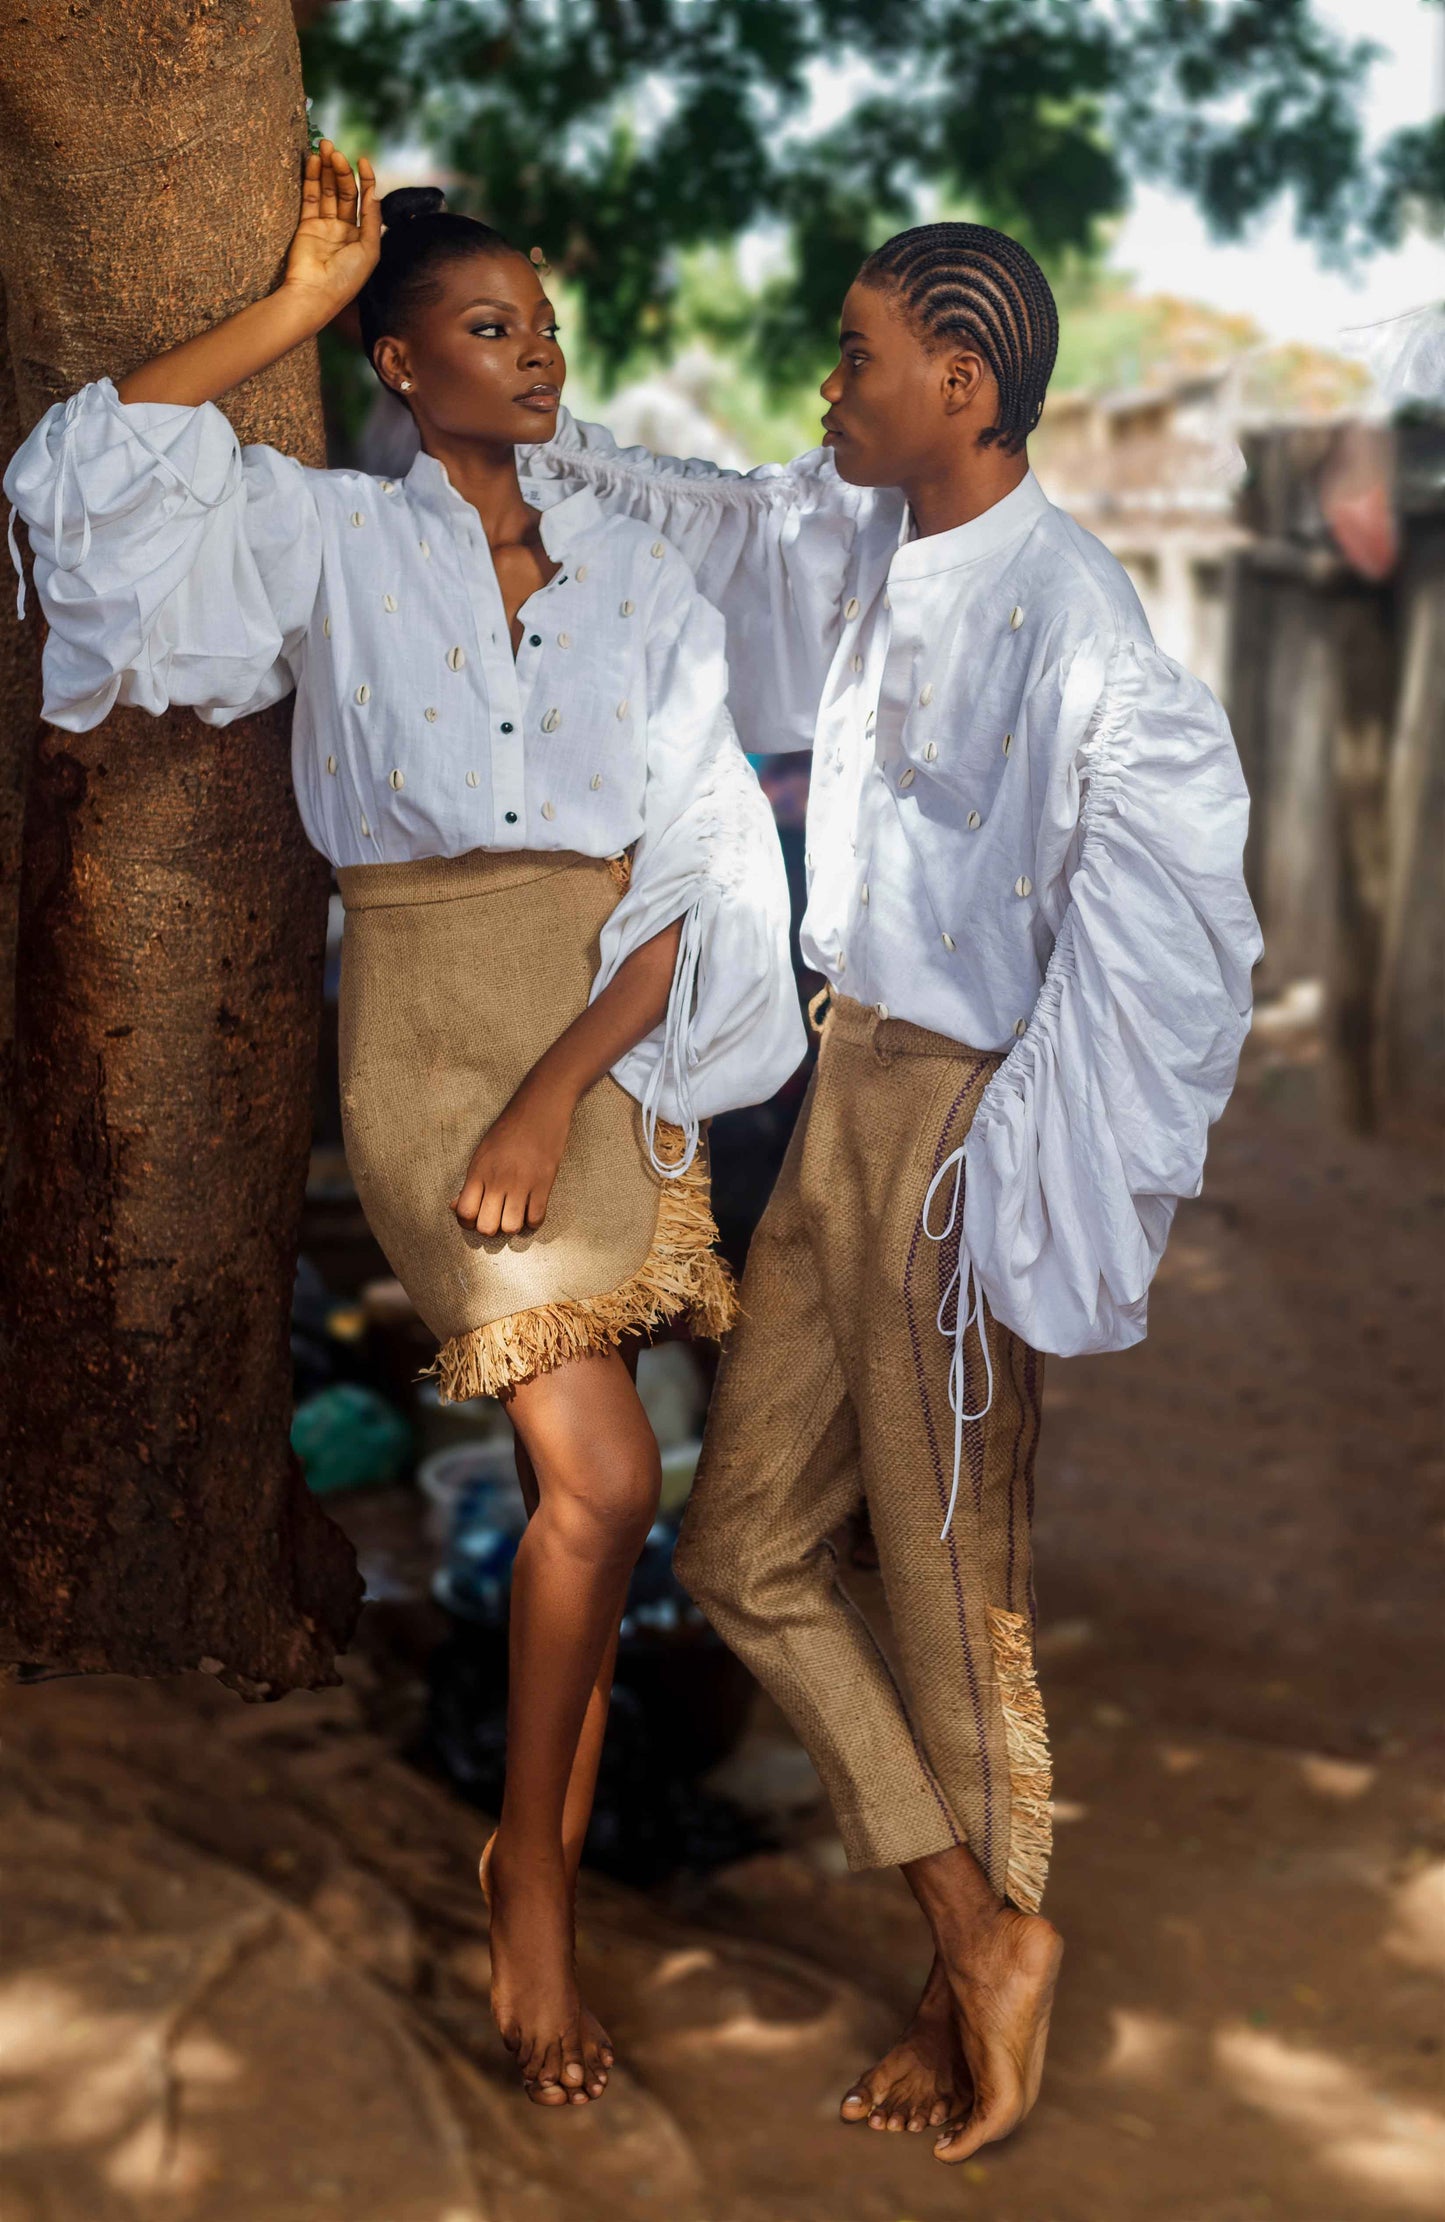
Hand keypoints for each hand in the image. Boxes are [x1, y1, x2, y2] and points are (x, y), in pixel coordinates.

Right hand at [282, 141, 379, 313]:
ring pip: (327, 191)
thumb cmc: (346, 277)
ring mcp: (325, 227)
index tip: (362, 160)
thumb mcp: (369, 249)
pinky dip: (312, 179)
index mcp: (363, 237)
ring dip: (327, 168)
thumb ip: (372, 219)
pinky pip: (310, 197)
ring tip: (324, 147)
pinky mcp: (306, 225)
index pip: (366, 201)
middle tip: (334, 149)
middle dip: (341, 169)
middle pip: (345, 192)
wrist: (315, 293)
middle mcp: (345, 230)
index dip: (366, 179)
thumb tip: (374, 191)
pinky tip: (313, 161)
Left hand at [452, 1073, 576, 1237]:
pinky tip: (531, 1209)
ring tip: (515, 1213)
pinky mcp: (544, 1183)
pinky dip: (533, 1221)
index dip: (468, 1222)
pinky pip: (536, 1219)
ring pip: (511, 1228)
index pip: (465, 1213)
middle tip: (497, 1217)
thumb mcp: (481, 1153)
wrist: (538, 1109)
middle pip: (486, 1227)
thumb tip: (455, 1207)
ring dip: (513, 1225)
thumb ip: (470, 1182)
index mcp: (478, 1172)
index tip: (476, 1216)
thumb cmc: (508, 1130)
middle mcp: (498, 1180)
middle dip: (491, 1228)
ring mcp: (522, 1183)